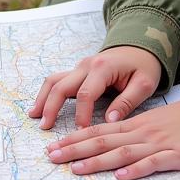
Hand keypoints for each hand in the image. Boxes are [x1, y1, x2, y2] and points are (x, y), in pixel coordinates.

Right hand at [28, 46, 161, 129]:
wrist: (139, 46)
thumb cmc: (144, 66)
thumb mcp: (144, 84)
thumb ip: (127, 102)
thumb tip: (109, 121)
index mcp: (103, 67)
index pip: (86, 93)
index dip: (82, 115)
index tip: (81, 132)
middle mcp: (86, 65)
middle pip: (62, 85)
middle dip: (51, 106)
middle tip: (45, 127)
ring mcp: (79, 67)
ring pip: (54, 80)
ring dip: (43, 98)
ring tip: (35, 116)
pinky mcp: (77, 71)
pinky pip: (58, 81)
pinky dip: (48, 93)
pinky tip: (41, 107)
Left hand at [47, 95, 179, 179]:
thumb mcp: (154, 126)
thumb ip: (132, 136)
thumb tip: (109, 149)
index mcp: (134, 126)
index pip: (98, 131)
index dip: (74, 140)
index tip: (53, 147)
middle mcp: (141, 133)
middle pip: (103, 140)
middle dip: (75, 149)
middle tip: (51, 157)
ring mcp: (158, 144)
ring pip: (122, 151)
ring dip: (98, 161)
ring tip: (77, 168)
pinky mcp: (176, 155)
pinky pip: (154, 162)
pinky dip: (137, 169)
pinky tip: (123, 176)